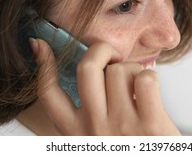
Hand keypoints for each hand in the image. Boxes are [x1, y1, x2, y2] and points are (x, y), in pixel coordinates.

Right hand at [30, 38, 180, 134]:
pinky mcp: (150, 125)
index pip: (48, 93)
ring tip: (136, 86)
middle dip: (101, 49)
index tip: (41, 45)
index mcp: (76, 132)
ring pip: (119, 70)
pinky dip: (149, 76)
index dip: (43, 64)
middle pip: (87, 68)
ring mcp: (121, 125)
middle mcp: (94, 128)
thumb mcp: (95, 137)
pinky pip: (144, 79)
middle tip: (113, 56)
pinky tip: (149, 91)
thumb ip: (88, 111)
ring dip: (132, 69)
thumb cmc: (126, 149)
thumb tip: (87, 74)